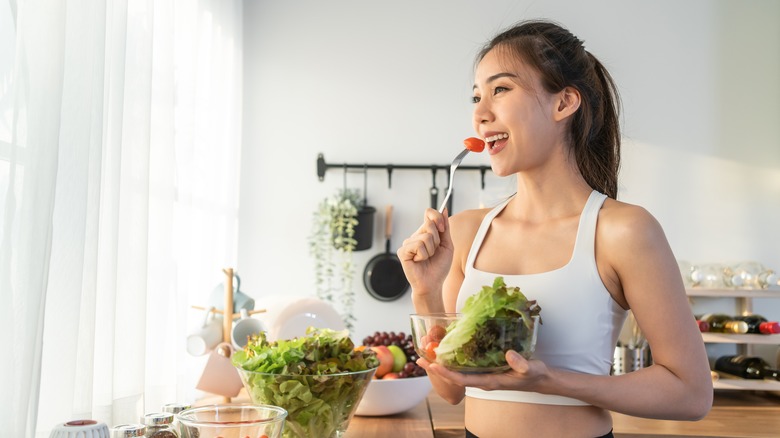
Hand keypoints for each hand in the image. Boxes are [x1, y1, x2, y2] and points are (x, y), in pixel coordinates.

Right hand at [396, 208, 453, 297]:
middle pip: (429, 225)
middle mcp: (415, 235)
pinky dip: (423, 255)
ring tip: (427, 258)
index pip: (429, 213)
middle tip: (434, 252)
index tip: (442, 229)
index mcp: (425, 232)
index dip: (437, 217)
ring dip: (431, 251)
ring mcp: (408, 243)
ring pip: (425, 237)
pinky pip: (418, 246)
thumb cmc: (439, 267)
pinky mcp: (402, 251)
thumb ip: (445, 228)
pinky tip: (419, 261)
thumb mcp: (447, 245)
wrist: (433, 283)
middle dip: (437, 240)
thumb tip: (445, 209)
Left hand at [418, 350, 549, 392]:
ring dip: (442, 363)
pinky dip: (454, 359)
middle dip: (437, 368)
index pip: (462, 380)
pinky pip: (465, 366)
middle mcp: (482, 380)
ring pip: (458, 371)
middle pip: (454, 376)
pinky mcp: (485, 369)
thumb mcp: (530, 368)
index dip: (446, 373)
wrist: (539, 379)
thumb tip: (509, 354)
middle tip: (420, 357)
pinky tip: (447, 350)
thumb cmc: (534, 374)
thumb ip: (521, 363)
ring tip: (427, 353)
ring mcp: (482, 375)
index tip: (432, 365)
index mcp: (489, 382)